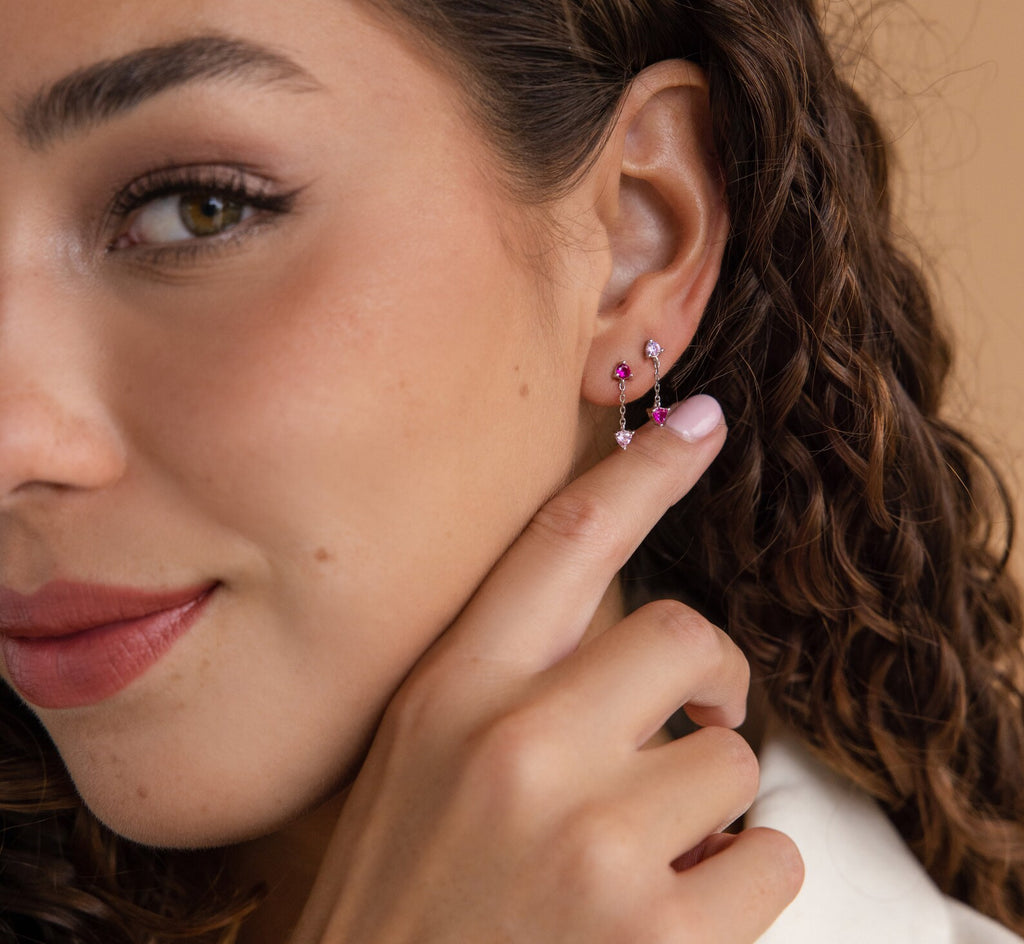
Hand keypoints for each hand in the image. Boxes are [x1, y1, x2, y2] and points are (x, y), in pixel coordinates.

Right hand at [292, 398, 802, 942]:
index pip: (561, 541)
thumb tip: (631, 641)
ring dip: (713, 806)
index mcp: (452, 695)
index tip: (697, 424)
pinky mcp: (653, 935)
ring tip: (648, 852)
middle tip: (698, 719)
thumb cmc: (405, 896)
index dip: (638, 471)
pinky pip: (769, 859)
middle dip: (711, 680)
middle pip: (682, 635)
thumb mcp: (425, 759)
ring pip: (736, 763)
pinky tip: (673, 911)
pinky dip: (741, 881)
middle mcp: (517, 749)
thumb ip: (510, 685)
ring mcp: (588, 842)